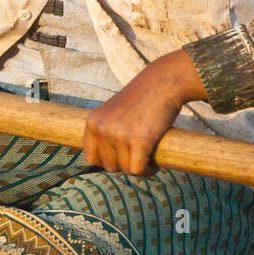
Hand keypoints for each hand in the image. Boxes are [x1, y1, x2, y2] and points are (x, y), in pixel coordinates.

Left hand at [82, 49, 204, 175]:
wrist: (161, 83)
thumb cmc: (140, 99)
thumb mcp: (113, 113)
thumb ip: (105, 132)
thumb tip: (105, 165)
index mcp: (92, 122)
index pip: (92, 158)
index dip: (108, 161)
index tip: (122, 157)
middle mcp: (102, 129)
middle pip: (109, 166)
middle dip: (125, 164)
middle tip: (138, 154)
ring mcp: (119, 135)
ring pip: (125, 170)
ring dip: (138, 167)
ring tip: (148, 156)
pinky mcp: (140, 140)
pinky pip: (138, 170)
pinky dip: (148, 171)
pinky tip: (154, 164)